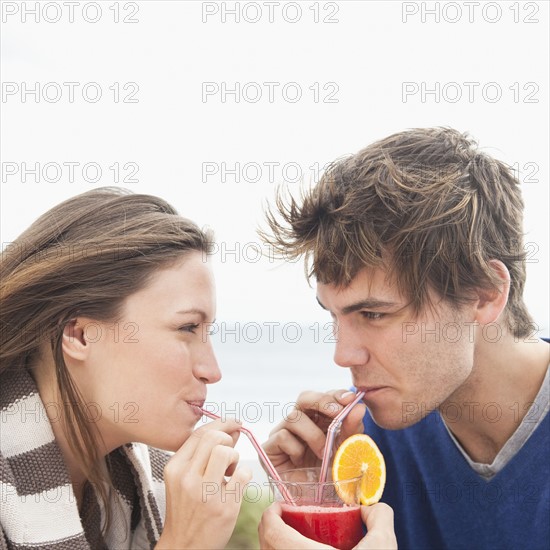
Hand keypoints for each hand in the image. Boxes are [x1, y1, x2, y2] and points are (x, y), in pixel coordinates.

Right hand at [156, 418, 251, 549]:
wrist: (183, 547)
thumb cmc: (187, 510)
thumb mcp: (184, 479)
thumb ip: (203, 454)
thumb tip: (231, 429)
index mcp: (176, 468)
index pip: (199, 433)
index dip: (220, 423)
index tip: (232, 423)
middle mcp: (187, 478)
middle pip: (213, 437)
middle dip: (227, 439)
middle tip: (228, 454)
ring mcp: (206, 493)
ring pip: (226, 452)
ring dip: (235, 457)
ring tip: (230, 471)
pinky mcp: (224, 507)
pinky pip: (243, 474)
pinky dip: (245, 475)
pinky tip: (237, 484)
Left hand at [258, 502, 396, 549]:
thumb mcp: (383, 546)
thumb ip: (378, 518)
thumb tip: (369, 508)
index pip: (271, 532)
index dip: (270, 514)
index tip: (280, 506)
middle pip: (266, 547)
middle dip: (271, 528)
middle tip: (286, 519)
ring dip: (276, 547)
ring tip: (294, 538)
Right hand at [263, 389, 366, 472]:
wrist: (314, 504)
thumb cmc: (329, 476)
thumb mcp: (346, 451)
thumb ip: (352, 430)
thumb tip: (358, 407)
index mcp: (319, 419)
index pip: (325, 397)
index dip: (336, 394)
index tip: (351, 399)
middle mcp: (300, 422)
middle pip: (305, 398)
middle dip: (322, 401)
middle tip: (336, 412)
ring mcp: (283, 432)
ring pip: (294, 417)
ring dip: (313, 435)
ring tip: (323, 454)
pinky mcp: (269, 447)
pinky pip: (282, 436)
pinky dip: (296, 448)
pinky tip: (300, 461)